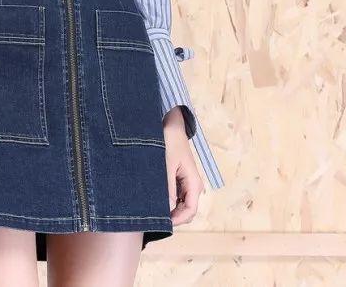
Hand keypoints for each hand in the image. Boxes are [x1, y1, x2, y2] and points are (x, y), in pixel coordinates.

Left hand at [163, 106, 204, 225]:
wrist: (170, 124)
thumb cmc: (170, 141)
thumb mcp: (166, 164)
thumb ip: (167, 187)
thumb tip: (167, 210)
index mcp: (194, 183)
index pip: (190, 211)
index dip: (177, 220)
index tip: (161, 222)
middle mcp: (193, 186)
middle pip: (185, 210)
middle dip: (172, 216)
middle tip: (152, 216)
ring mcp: (186, 183)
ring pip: (179, 204)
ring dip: (168, 208)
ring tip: (151, 206)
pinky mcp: (179, 179)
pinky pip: (175, 196)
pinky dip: (166, 200)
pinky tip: (154, 197)